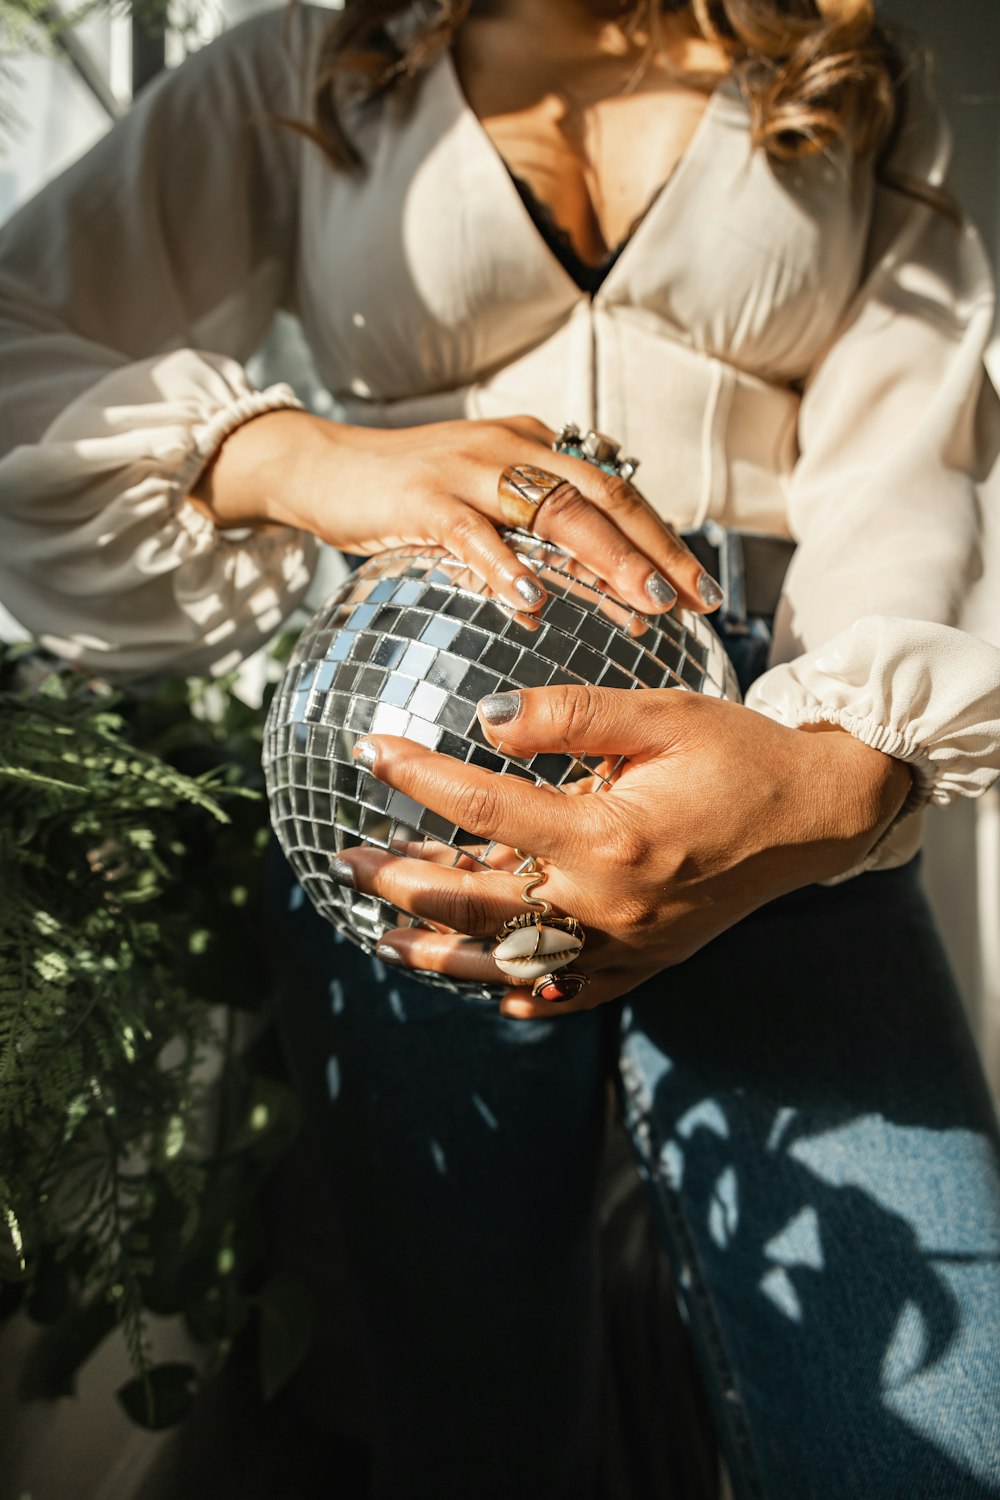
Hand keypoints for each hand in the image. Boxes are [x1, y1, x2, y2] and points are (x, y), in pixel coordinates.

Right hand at [190, 409, 721, 616]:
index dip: (665, 540)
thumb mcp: (486, 503)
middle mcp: (512, 448)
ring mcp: (467, 470)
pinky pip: (473, 535)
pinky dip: (506, 568)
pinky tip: (533, 603)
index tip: (703, 591)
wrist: (322, 468)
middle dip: (655, 552)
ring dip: (604, 559)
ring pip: (552, 511)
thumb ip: (539, 529)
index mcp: (534, 448)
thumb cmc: (409, 496)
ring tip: (642, 604)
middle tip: (693, 602)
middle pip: (602, 498)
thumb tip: (605, 577)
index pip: (616, 493)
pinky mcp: (421, 499)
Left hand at [335, 686, 912, 1017]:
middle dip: (404, 882)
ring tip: (385, 936)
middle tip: (348, 861)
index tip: (370, 751)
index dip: (418, 776)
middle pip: (479, 902)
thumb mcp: (661, 714)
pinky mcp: (648, 962)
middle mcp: (610, 905)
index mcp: (609, 837)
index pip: (485, 806)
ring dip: (441, 951)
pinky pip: (573, 993)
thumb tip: (486, 720)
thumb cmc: (740, 755)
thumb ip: (571, 714)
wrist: (818, 813)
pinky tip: (488, 988)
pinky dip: (525, 993)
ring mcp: (628, 945)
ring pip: (512, 962)